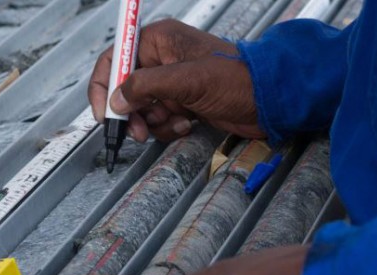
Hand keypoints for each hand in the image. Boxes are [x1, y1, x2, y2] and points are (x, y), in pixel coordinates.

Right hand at [88, 19, 265, 142]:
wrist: (271, 101)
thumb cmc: (238, 79)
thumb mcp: (187, 80)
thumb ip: (146, 86)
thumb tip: (117, 100)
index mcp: (159, 41)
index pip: (115, 59)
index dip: (104, 86)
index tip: (105, 112)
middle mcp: (163, 60)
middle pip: (125, 89)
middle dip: (131, 113)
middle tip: (138, 130)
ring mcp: (173, 84)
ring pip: (142, 109)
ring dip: (154, 123)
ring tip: (175, 122)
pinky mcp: (184, 103)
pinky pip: (161, 120)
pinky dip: (169, 127)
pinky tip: (188, 124)